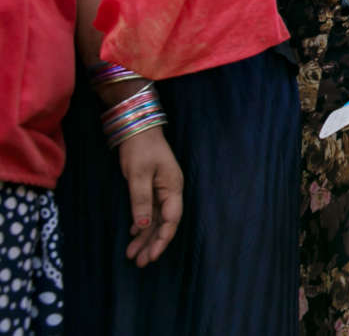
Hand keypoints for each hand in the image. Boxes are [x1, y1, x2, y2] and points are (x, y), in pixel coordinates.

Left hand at [118, 126, 183, 266]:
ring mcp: (162, 189)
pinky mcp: (152, 187)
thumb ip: (141, 201)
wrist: (138, 128)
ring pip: (156, 219)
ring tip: (132, 255)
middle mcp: (170, 191)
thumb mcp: (138, 175)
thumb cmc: (140, 149)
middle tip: (140, 263)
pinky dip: (142, 224)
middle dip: (153, 244)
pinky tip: (134, 234)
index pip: (171, 220)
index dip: (162, 240)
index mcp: (173, 188)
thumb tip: (144, 226)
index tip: (152, 256)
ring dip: (146, 237)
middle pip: (164, 223)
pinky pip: (150, 211)